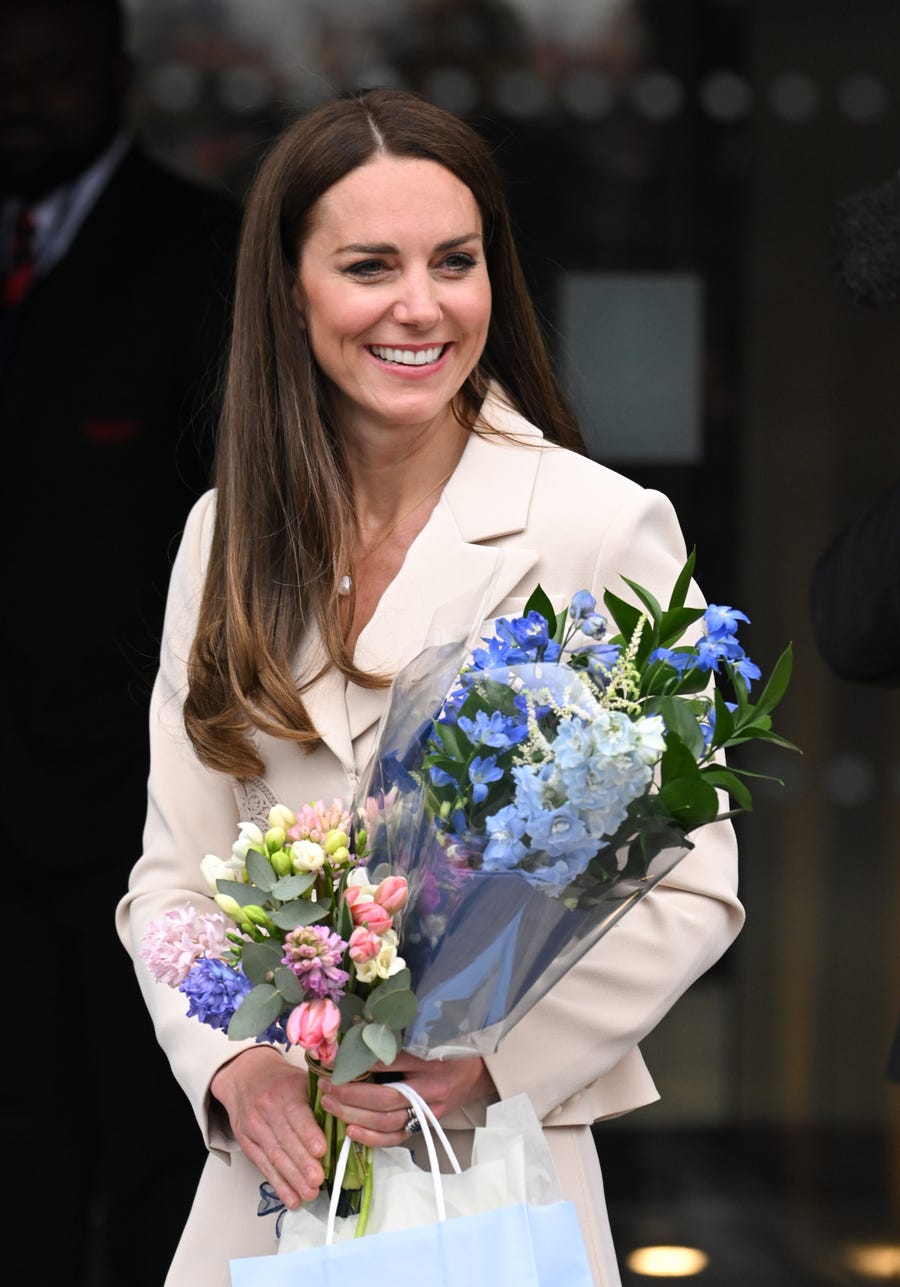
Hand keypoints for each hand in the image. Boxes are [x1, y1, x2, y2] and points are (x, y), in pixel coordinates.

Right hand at [210, 1045, 326, 1209]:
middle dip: (302, 1163)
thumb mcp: (302, 1078)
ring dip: (292, 1179)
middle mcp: (267, 1109)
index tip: (321, 1150)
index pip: (296, 1113)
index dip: (308, 1133)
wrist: (245, 1076)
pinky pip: (263, 1166)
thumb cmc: (281, 1080)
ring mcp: (254, 1127)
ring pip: (274, 1156)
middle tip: (318, 1181)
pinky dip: (278, 1185)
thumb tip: (348, 1119)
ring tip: (309, 1195)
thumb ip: (322, 1097)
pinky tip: (291, 1199)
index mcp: (286, 1090)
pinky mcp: (247, 1143)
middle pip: (285, 1139)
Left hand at [318, 1051, 495, 1148]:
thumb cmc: (449, 1050)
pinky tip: (350, 1131)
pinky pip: (396, 1138)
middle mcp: (430, 1089)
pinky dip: (371, 1138)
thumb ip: (399, 1041)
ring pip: (387, 1121)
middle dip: (351, 1094)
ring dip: (354, 1115)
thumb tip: (359, 1038)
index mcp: (430, 1061)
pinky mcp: (424, 1126)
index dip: (361, 1062)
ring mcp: (428, 1112)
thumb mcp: (429, 1037)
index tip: (336, 1059)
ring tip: (330, 1105)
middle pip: (385, 1097)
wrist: (477, 1074)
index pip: (391, 1062)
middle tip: (326, 1086)